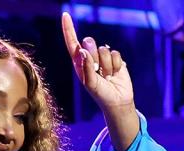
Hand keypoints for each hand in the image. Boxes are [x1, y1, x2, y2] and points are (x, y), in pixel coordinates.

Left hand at [62, 11, 138, 150]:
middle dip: (94, 55)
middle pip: (89, 43)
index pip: (72, 43)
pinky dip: (117, 65)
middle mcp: (90, 58)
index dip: (68, 29)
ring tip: (107, 76)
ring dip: (107, 64)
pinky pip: (116, 53)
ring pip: (104, 49)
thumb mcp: (91, 84)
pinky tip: (115, 74)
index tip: (65, 15)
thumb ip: (86, 68)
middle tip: (97, 70)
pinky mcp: (115, 59)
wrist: (118, 101)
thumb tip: (82, 51)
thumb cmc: (101, 95)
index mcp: (79, 63)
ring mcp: (103, 58)